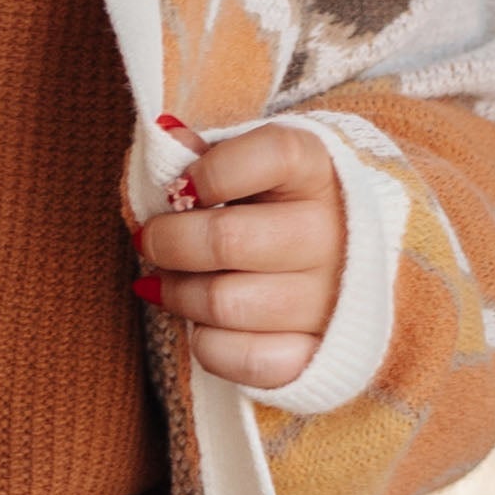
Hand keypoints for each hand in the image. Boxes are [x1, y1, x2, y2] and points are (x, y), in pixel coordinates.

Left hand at [134, 118, 346, 392]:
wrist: (344, 267)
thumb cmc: (278, 207)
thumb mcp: (254, 167)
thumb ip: (210, 152)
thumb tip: (165, 134)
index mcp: (318, 171)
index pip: (269, 155)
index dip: (208, 173)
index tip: (183, 189)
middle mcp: (332, 234)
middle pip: (226, 241)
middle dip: (167, 242)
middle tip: (150, 242)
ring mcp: (329, 299)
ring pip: (223, 304)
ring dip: (178, 295)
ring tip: (170, 283)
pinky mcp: (317, 354)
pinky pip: (244, 360)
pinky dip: (209, 345)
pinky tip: (204, 325)